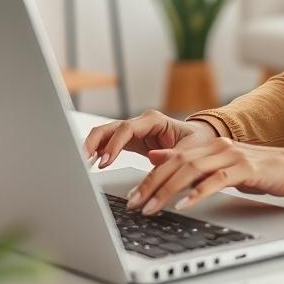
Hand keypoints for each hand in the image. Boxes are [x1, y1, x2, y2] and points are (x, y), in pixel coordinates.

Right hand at [83, 109, 218, 168]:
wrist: (200, 141)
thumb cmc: (197, 142)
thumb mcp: (189, 150)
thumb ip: (172, 154)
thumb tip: (153, 158)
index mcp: (154, 120)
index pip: (126, 128)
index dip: (113, 145)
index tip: (104, 161)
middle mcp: (141, 123)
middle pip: (109, 128)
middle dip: (94, 142)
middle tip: (83, 160)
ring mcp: (133, 132)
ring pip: (105, 134)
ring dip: (92, 147)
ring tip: (82, 163)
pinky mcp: (130, 142)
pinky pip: (108, 144)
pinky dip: (98, 152)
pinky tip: (90, 164)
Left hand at [126, 138, 283, 215]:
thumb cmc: (258, 170)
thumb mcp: (220, 165)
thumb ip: (190, 162)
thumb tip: (155, 156)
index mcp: (209, 146)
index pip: (171, 160)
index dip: (149, 177)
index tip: (133, 197)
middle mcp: (217, 147)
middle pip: (176, 163)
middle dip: (152, 185)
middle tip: (135, 205)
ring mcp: (231, 156)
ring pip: (192, 170)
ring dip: (168, 190)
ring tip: (153, 208)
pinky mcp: (246, 169)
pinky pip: (218, 180)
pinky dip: (199, 192)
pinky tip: (186, 204)